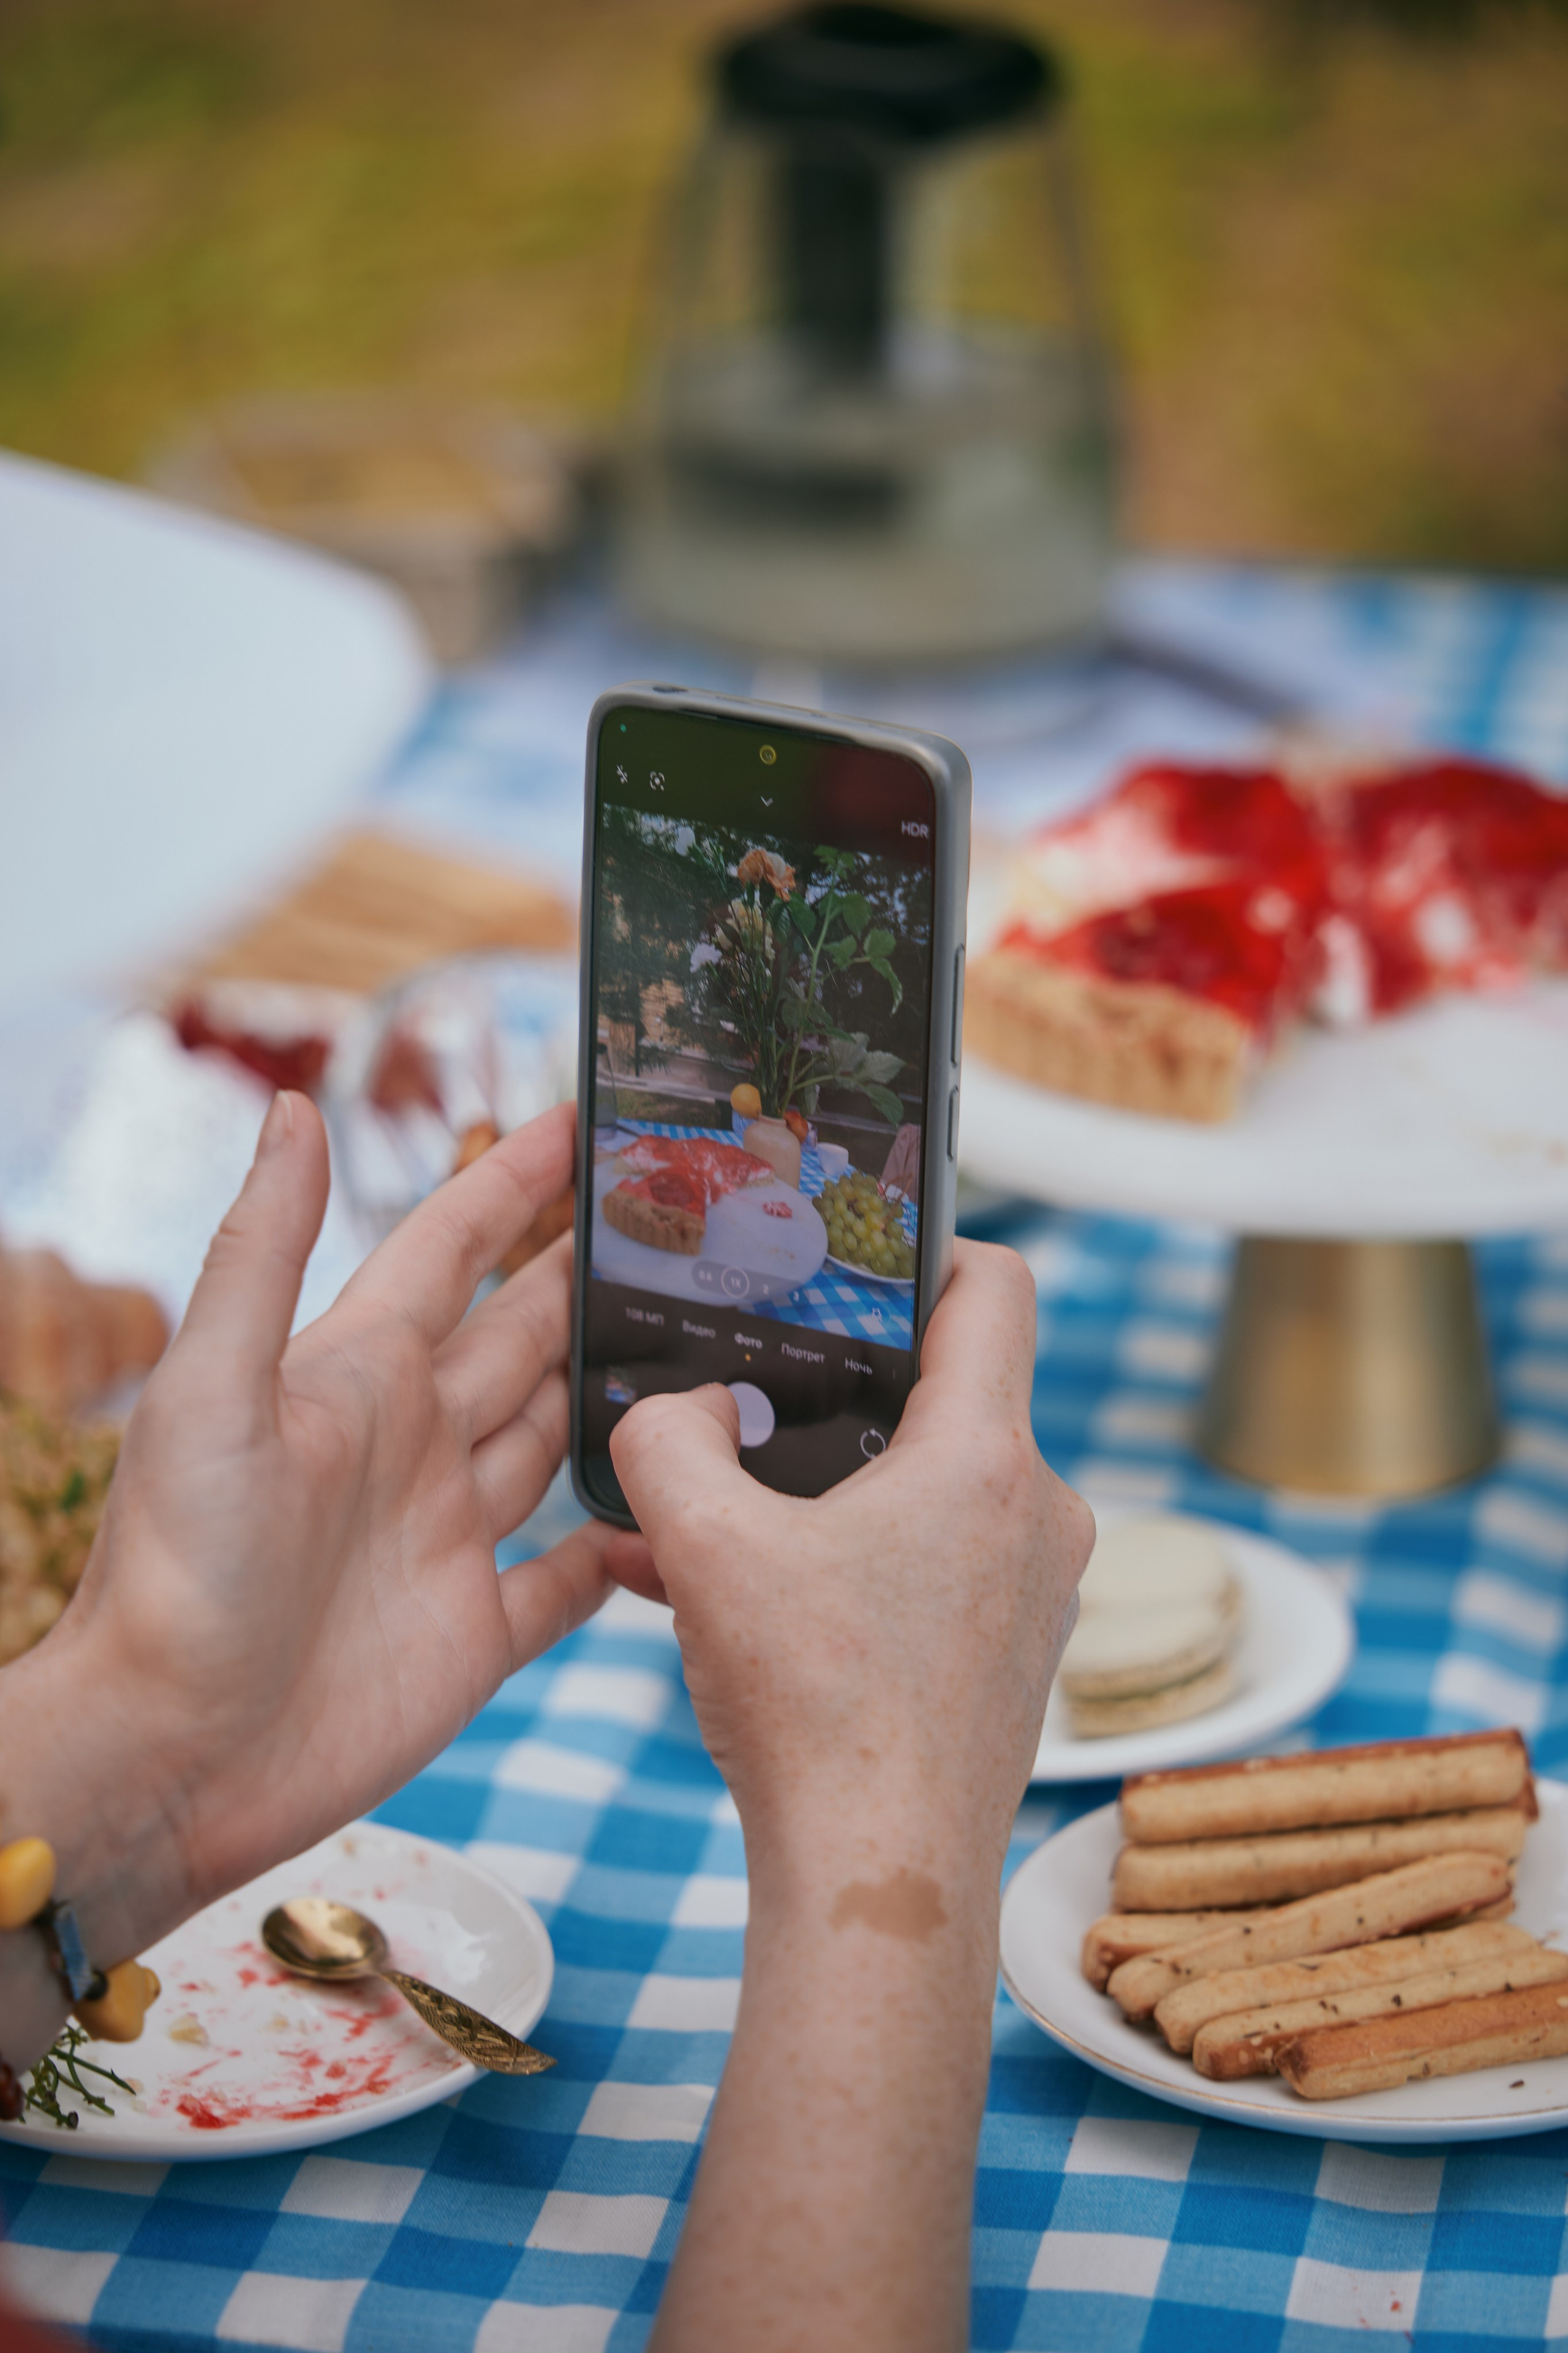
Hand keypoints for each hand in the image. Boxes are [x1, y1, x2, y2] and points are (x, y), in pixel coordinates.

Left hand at [0, 1094, 612, 2004]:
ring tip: (701, 1348)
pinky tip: (667, 1518)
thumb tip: (292, 1109)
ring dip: (616, 1395)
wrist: (166, 1754)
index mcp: (355, 1377)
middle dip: (590, 1279)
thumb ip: (263, 1250)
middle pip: (523, 1336)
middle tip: (676, 1228)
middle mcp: (411, 1445)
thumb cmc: (172, 1569)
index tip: (581, 1126)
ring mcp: (447, 1540)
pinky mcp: (474, 1638)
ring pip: (555, 1441)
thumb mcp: (210, 1390)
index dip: (512, 1184)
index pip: (452, 1251)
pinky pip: (569, 1581)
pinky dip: (620, 1548)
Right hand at [606, 1239, 1091, 1886]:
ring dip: (828, 1498)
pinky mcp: (1009, 1659)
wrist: (880, 1888)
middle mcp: (1037, 1515)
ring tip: (722, 1528)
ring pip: (927, 1495)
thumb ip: (666, 1441)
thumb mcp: (706, 1548)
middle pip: (950, 1396)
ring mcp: (1032, 1593)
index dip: (931, 1250)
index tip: (859, 1265)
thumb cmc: (818, 1715)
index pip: (997, 1288)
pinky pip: (929, 1573)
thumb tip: (677, 1409)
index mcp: (987, 1458)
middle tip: (756, 1407)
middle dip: (844, 1398)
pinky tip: (748, 1607)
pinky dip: (847, 1570)